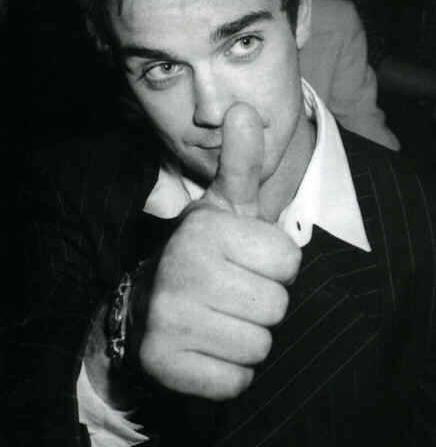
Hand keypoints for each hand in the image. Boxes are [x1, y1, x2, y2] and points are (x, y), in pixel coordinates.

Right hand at [137, 103, 301, 399]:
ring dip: (246, 336)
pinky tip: (207, 346)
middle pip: (276, 306)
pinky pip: (235, 381)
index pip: (288, 261)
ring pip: (259, 345)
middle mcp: (181, 271)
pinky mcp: (165, 363)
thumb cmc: (204, 252)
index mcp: (205, 229)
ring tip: (218, 317)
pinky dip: (229, 370)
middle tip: (231, 291)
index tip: (246, 260)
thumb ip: (240, 162)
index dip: (274, 265)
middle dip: (262, 301)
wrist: (149, 301)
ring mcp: (169, 320)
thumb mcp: (224, 206)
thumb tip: (244, 109)